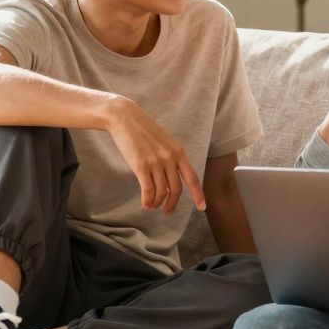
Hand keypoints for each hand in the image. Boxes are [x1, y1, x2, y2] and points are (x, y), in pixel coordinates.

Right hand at [106, 97, 204, 213]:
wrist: (125, 118)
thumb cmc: (144, 130)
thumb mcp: (165, 142)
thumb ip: (171, 158)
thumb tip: (171, 180)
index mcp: (179, 152)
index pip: (192, 178)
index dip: (198, 194)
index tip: (202, 207)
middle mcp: (170, 158)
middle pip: (176, 189)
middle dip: (172, 204)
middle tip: (167, 211)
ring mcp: (155, 162)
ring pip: (161, 192)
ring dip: (157, 203)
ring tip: (153, 206)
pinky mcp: (141, 166)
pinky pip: (148, 190)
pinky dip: (147, 200)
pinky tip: (146, 204)